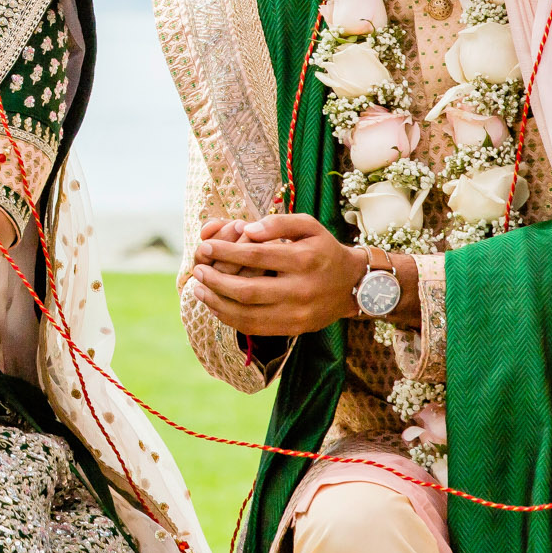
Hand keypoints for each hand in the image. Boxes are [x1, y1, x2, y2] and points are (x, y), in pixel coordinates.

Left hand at [187, 213, 364, 335]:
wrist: (353, 285)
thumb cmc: (324, 249)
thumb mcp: (309, 226)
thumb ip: (278, 223)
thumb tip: (246, 229)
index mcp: (304, 259)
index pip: (256, 256)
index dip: (226, 251)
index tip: (205, 247)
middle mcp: (301, 290)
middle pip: (248, 290)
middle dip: (216, 280)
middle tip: (198, 270)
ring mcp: (297, 313)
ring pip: (248, 314)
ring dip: (217, 303)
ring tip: (199, 289)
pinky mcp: (294, 329)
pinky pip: (255, 328)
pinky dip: (230, 319)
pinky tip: (215, 306)